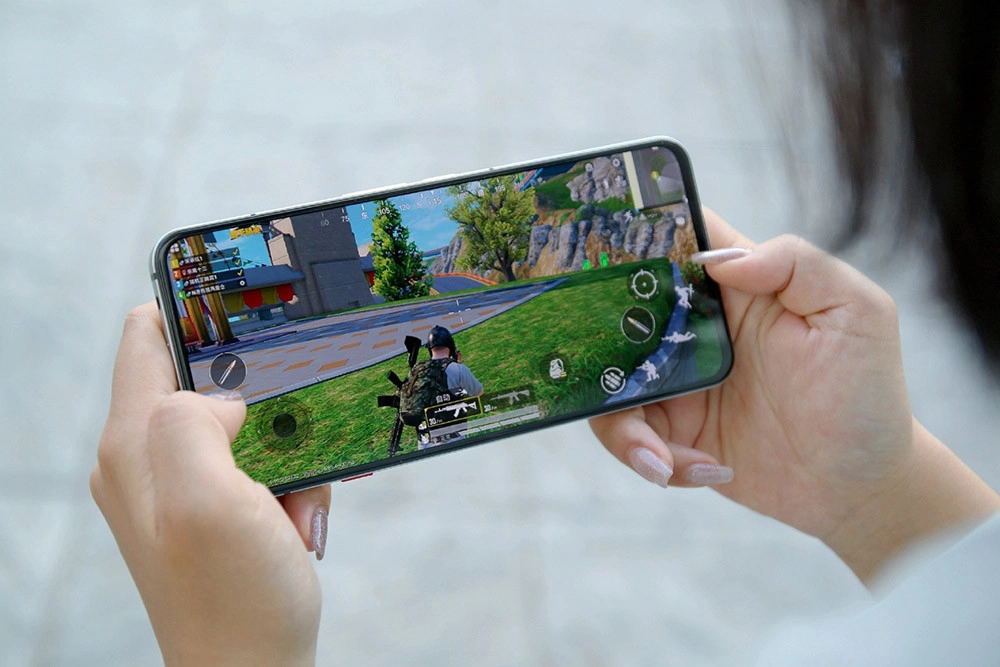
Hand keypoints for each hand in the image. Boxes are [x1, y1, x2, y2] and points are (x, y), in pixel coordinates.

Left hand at [91, 303, 330, 664]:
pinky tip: (302, 521)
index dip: (196, 308)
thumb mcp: (208, 500)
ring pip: (249, 425)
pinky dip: (294, 482)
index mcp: (136, 444)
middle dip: (267, 394)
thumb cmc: (233, 600)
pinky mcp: (216, 511)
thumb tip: (224, 395)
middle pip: (210, 380)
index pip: (147, 334)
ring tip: (300, 497)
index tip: (253, 307)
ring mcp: (183, 487)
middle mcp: (149, 459)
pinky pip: (263, 466)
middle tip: (297, 426)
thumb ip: (194, 421)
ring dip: (289, 448)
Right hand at [591, 209, 998, 581]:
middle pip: (616, 312)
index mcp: (736, 286)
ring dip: (625, 427)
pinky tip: (707, 470)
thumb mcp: (856, 313)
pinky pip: (631, 436)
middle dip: (597, 343)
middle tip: (612, 377)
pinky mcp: (672, 429)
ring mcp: (678, 379)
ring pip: (611, 382)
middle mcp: (696, 327)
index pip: (673, 239)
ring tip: (664, 461)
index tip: (600, 255)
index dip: (632, 235)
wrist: (860, 487)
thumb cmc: (867, 394)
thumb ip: (797, 264)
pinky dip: (654, 459)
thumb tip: (717, 258)